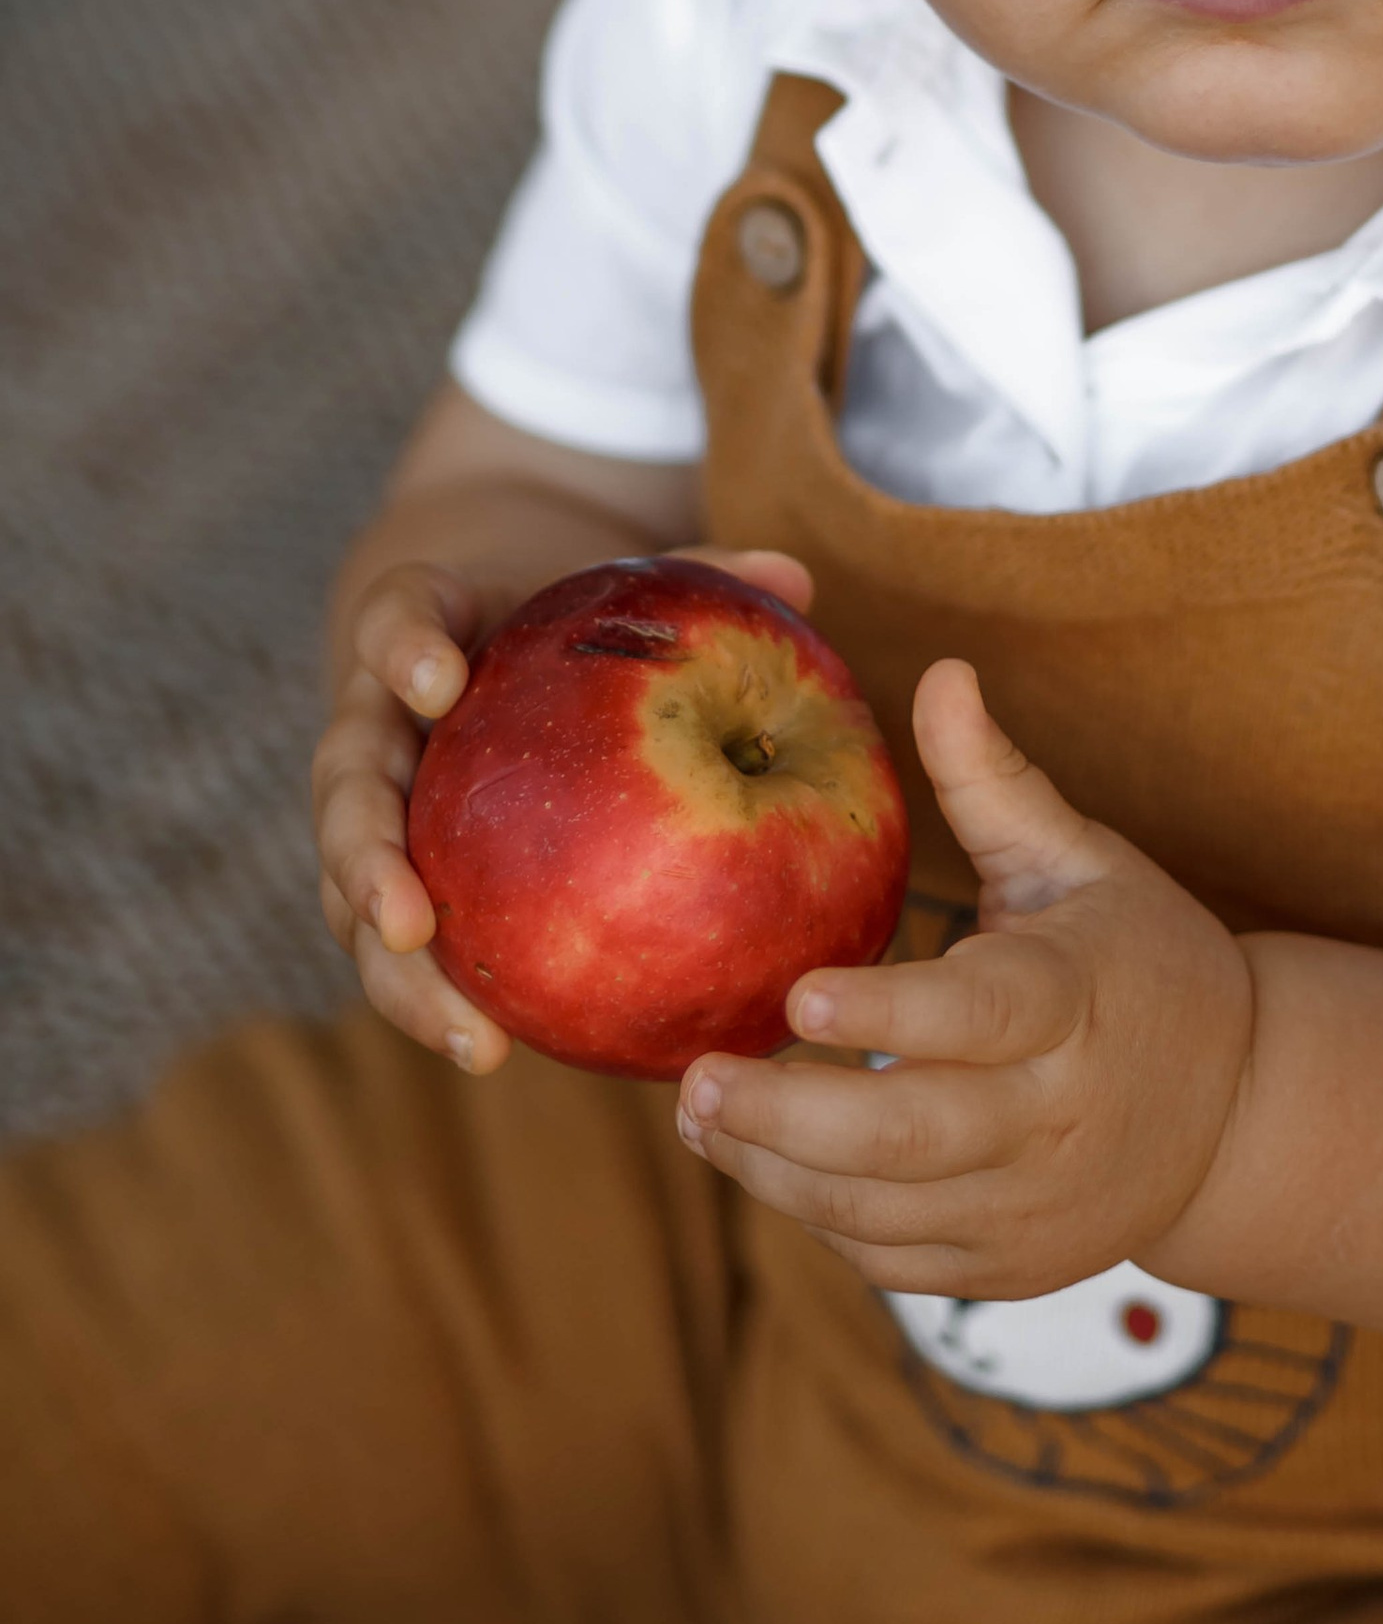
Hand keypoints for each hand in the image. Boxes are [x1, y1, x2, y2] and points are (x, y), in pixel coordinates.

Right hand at [310, 540, 815, 1072]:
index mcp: (418, 630)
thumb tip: (796, 578)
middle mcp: (371, 729)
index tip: (438, 679)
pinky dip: (442, 1000)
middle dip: (367, 861)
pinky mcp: (391, 885)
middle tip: (411, 921)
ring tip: (473, 1038)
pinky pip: (404, 949)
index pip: (394, 618)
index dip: (405, 648)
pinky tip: (504, 1049)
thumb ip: (695, 574)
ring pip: (353, 900)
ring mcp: (370, 817)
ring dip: (400, 976)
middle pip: (344, 794)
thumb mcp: (611, 583)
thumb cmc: (553, 615)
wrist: (463, 650)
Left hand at [675, 658, 1255, 1297]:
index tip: (795, 994)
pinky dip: (819, 1220)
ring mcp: (1034, 1205)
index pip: (978, 1016)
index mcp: (1077, 1002)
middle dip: (786, 1117)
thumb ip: (995, 781)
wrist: (1237, 1111)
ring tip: (701, 1117)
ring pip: (883, 1213)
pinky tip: (768, 1164)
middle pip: (909, 1138)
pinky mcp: (1009, 1266)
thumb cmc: (1138, 960)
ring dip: (776, 1173)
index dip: (888, 1013)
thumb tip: (939, 672)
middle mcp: (1056, 1116)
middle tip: (695, 1079)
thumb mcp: (1082, 861)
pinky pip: (894, 1262)